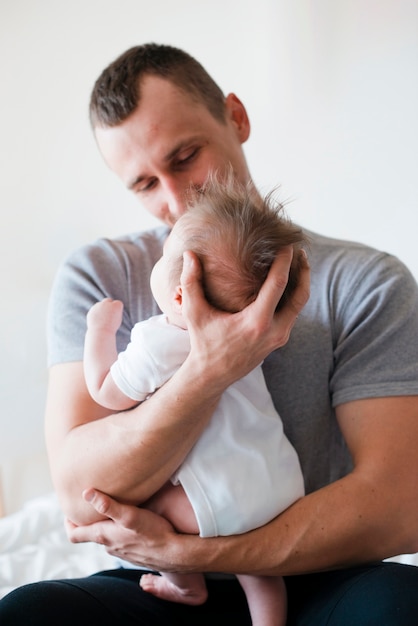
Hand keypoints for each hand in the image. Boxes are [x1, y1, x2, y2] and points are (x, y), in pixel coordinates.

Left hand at [67, 489, 179, 571]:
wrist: (174, 553)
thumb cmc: (152, 532)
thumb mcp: (129, 515)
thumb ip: (108, 505)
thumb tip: (86, 492)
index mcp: (102, 536)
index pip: (74, 535)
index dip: (68, 523)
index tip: (70, 510)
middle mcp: (109, 546)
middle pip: (89, 535)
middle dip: (87, 520)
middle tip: (89, 504)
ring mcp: (121, 551)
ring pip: (106, 537)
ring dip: (104, 525)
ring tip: (109, 509)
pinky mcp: (134, 552)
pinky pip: (120, 541)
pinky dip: (118, 531)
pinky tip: (129, 522)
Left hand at [86, 298, 123, 332]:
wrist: (101, 332)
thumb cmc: (112, 327)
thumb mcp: (118, 319)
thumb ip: (115, 312)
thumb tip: (111, 310)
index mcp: (116, 305)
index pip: (118, 303)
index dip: (117, 309)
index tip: (116, 314)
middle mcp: (107, 303)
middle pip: (108, 300)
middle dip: (109, 305)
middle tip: (109, 313)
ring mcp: (98, 306)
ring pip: (100, 305)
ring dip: (102, 309)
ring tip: (103, 319)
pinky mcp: (91, 310)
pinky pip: (94, 310)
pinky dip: (96, 314)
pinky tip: (98, 320)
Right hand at [180, 246, 309, 386]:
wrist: (212, 375)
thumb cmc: (203, 342)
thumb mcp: (194, 313)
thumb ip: (191, 282)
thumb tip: (189, 254)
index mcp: (256, 322)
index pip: (278, 285)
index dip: (285, 262)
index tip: (287, 244)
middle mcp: (273, 331)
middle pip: (300, 295)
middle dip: (303, 271)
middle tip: (299, 250)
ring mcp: (279, 337)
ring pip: (299, 305)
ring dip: (301, 283)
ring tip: (297, 263)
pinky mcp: (279, 340)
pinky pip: (293, 313)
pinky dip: (293, 295)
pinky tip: (287, 282)